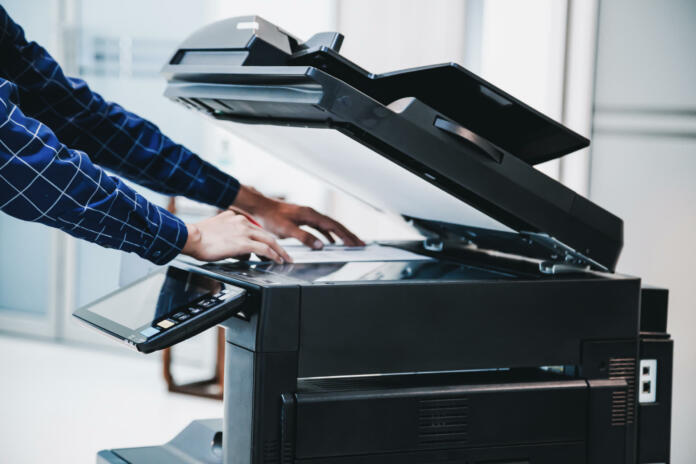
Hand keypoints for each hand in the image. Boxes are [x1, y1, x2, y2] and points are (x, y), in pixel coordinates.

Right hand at [182, 210, 291, 262]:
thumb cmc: (197, 237)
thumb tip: (238, 249)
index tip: (270, 244)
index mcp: (235, 217)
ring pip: (269, 240)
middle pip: (266, 234)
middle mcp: (242, 222)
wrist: (190, 236)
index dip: (265, 238)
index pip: (255, 228)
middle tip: (285, 253)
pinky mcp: (243, 242)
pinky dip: (273, 255)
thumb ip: (229, 234)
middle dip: (278, 245)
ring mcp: (244, 231)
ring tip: (285, 259)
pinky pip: (264, 249)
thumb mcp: (216, 229)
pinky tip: (277, 260)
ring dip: (279, 251)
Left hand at [232, 186, 364, 249]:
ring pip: (330, 226)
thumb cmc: (272, 217)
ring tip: (351, 243)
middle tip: (361, 243)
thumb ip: (305, 237)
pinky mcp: (304, 219)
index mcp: (311, 215)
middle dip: (349, 235)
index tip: (356, 243)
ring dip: (341, 235)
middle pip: (336, 225)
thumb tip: (321, 245)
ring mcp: (309, 216)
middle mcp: (312, 214)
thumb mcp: (288, 230)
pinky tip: (330, 242)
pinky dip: (329, 234)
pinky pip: (321, 227)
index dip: (346, 236)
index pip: (334, 227)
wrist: (261, 207)